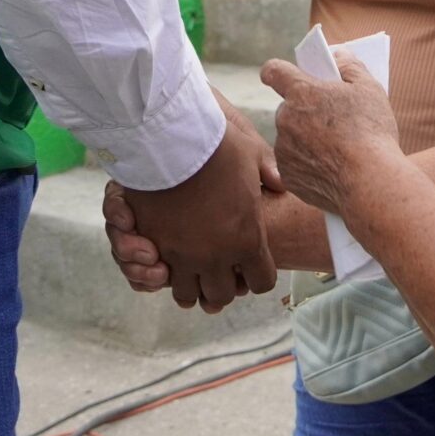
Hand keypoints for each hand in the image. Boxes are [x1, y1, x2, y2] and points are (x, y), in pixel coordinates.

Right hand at [118, 89, 280, 311]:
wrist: (171, 139)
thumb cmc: (216, 145)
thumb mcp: (252, 154)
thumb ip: (270, 173)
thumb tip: (281, 184)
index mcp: (248, 240)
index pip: (261, 282)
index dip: (259, 276)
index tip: (254, 265)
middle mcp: (216, 257)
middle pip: (222, 296)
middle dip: (223, 288)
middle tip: (222, 273)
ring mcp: (182, 256)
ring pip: (187, 296)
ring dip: (191, 286)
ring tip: (193, 271)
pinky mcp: (153, 247)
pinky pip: (156, 279)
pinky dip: (162, 276)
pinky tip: (168, 262)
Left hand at [261, 54, 401, 216]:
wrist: (370, 183)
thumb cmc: (372, 132)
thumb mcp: (369, 88)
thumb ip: (350, 65)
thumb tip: (338, 54)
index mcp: (301, 92)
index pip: (274, 71)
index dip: (277, 71)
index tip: (281, 75)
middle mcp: (285, 119)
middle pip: (288, 108)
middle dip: (305, 111)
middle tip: (333, 121)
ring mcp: (284, 150)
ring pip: (291, 137)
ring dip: (306, 139)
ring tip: (337, 150)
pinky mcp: (288, 176)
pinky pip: (294, 164)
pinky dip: (308, 164)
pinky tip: (332, 169)